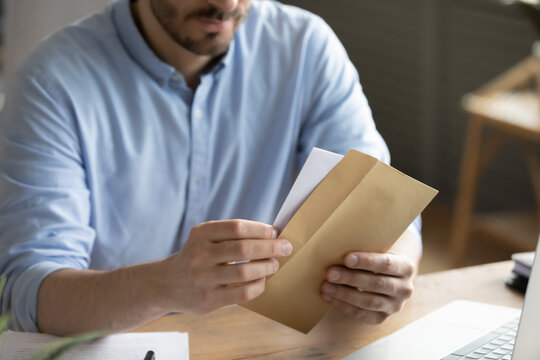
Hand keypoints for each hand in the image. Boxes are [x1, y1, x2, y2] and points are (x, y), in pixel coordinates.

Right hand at [161, 220, 292, 313]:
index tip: (275, 232)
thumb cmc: (197, 256)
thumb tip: (272, 234)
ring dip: (267, 266)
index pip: (237, 227)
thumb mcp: (205, 238)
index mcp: (201, 234)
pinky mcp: (209, 300)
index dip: (260, 229)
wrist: (166, 284)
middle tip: (286, 247)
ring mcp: (203, 279)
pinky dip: (258, 285)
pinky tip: (262, 280)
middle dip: (271, 247)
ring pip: (245, 272)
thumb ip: (231, 235)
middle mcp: (199, 255)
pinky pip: (243, 293)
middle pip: (244, 249)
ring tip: (275, 264)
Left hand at [321, 251, 415, 324]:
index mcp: (406, 267)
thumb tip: (337, 246)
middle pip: (376, 284)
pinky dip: (343, 306)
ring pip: (368, 302)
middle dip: (351, 278)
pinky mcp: (382, 317)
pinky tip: (328, 297)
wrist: (388, 277)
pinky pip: (361, 314)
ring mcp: (394, 306)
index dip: (366, 261)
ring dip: (344, 294)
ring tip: (326, 286)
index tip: (346, 258)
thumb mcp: (379, 250)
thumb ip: (366, 248)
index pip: (386, 264)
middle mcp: (404, 288)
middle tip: (330, 273)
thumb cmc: (376, 258)